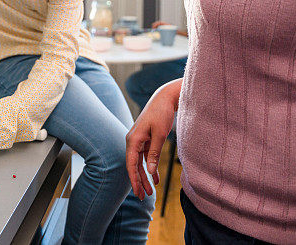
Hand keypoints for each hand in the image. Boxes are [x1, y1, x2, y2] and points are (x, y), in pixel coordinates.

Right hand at [125, 78, 181, 198]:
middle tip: (143, 198)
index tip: (138, 192)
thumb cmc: (161, 114)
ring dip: (145, 177)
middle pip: (134, 166)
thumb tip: (150, 172)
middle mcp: (133, 141)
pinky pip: (146, 157)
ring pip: (140, 163)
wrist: (164, 98)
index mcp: (133, 140)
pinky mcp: (145, 140)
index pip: (131, 164)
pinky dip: (150, 168)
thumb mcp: (160, 135)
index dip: (134, 179)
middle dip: (139, 182)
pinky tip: (156, 179)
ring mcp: (139, 140)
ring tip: (150, 192)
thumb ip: (154, 154)